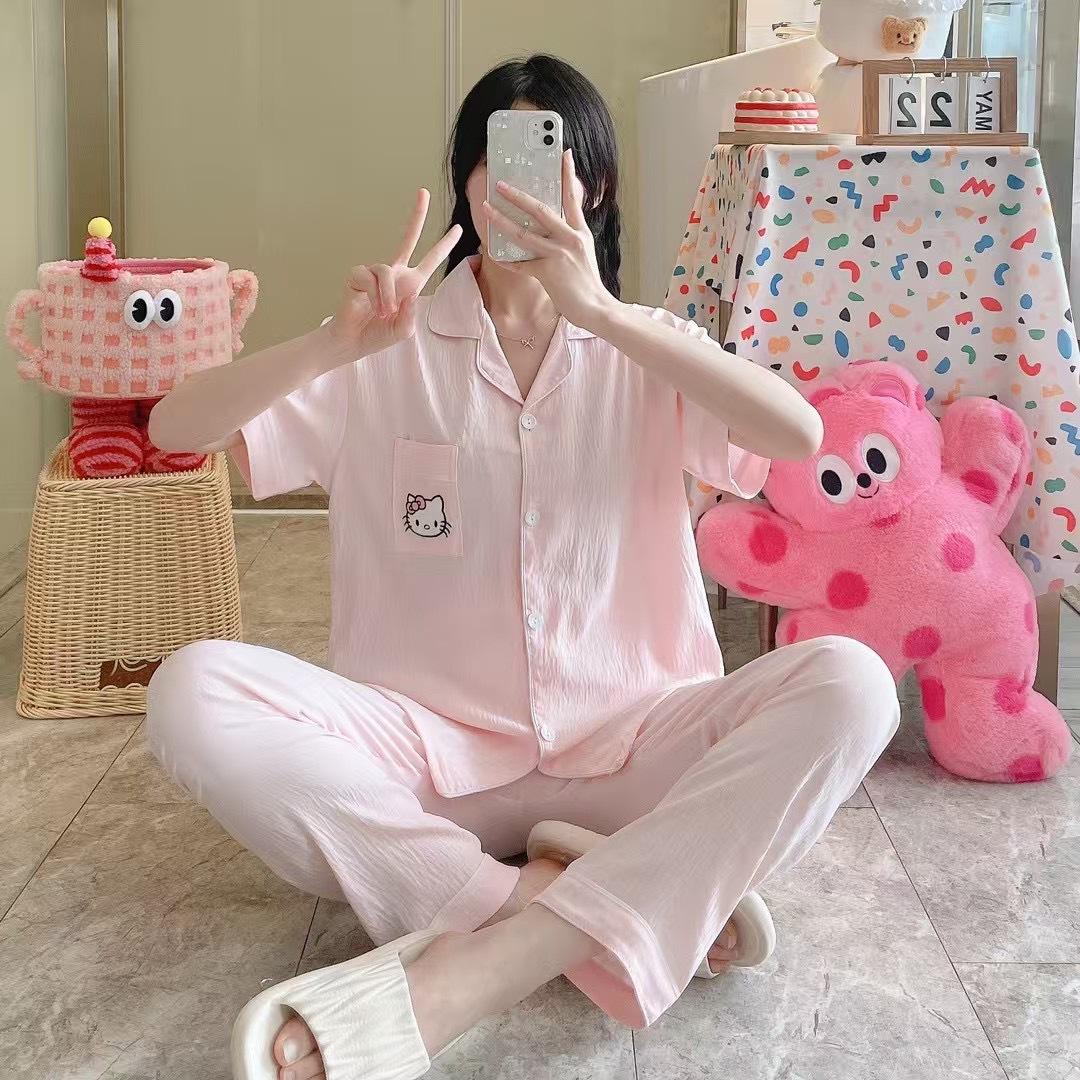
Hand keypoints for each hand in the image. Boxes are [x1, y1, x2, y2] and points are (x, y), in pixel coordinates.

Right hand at [326, 189, 461, 356]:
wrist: (352, 342)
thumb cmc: (377, 335)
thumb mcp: (403, 330)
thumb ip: (412, 314)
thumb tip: (410, 293)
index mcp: (410, 284)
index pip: (430, 260)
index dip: (444, 246)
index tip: (458, 229)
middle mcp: (394, 274)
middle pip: (408, 238)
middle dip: (417, 216)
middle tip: (423, 192)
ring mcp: (375, 272)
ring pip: (387, 272)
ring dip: (387, 297)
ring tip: (383, 313)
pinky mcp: (358, 275)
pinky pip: (371, 278)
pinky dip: (375, 295)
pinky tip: (371, 307)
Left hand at [482, 150, 615, 329]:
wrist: (596, 308)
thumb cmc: (588, 284)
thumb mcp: (584, 253)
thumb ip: (569, 237)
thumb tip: (551, 227)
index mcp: (580, 232)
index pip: (572, 198)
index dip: (567, 174)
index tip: (563, 153)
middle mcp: (570, 239)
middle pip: (539, 210)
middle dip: (517, 196)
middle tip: (501, 184)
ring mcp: (558, 255)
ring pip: (523, 234)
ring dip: (501, 221)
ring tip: (486, 210)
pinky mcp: (547, 272)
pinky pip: (520, 264)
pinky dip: (506, 260)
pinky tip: (492, 253)